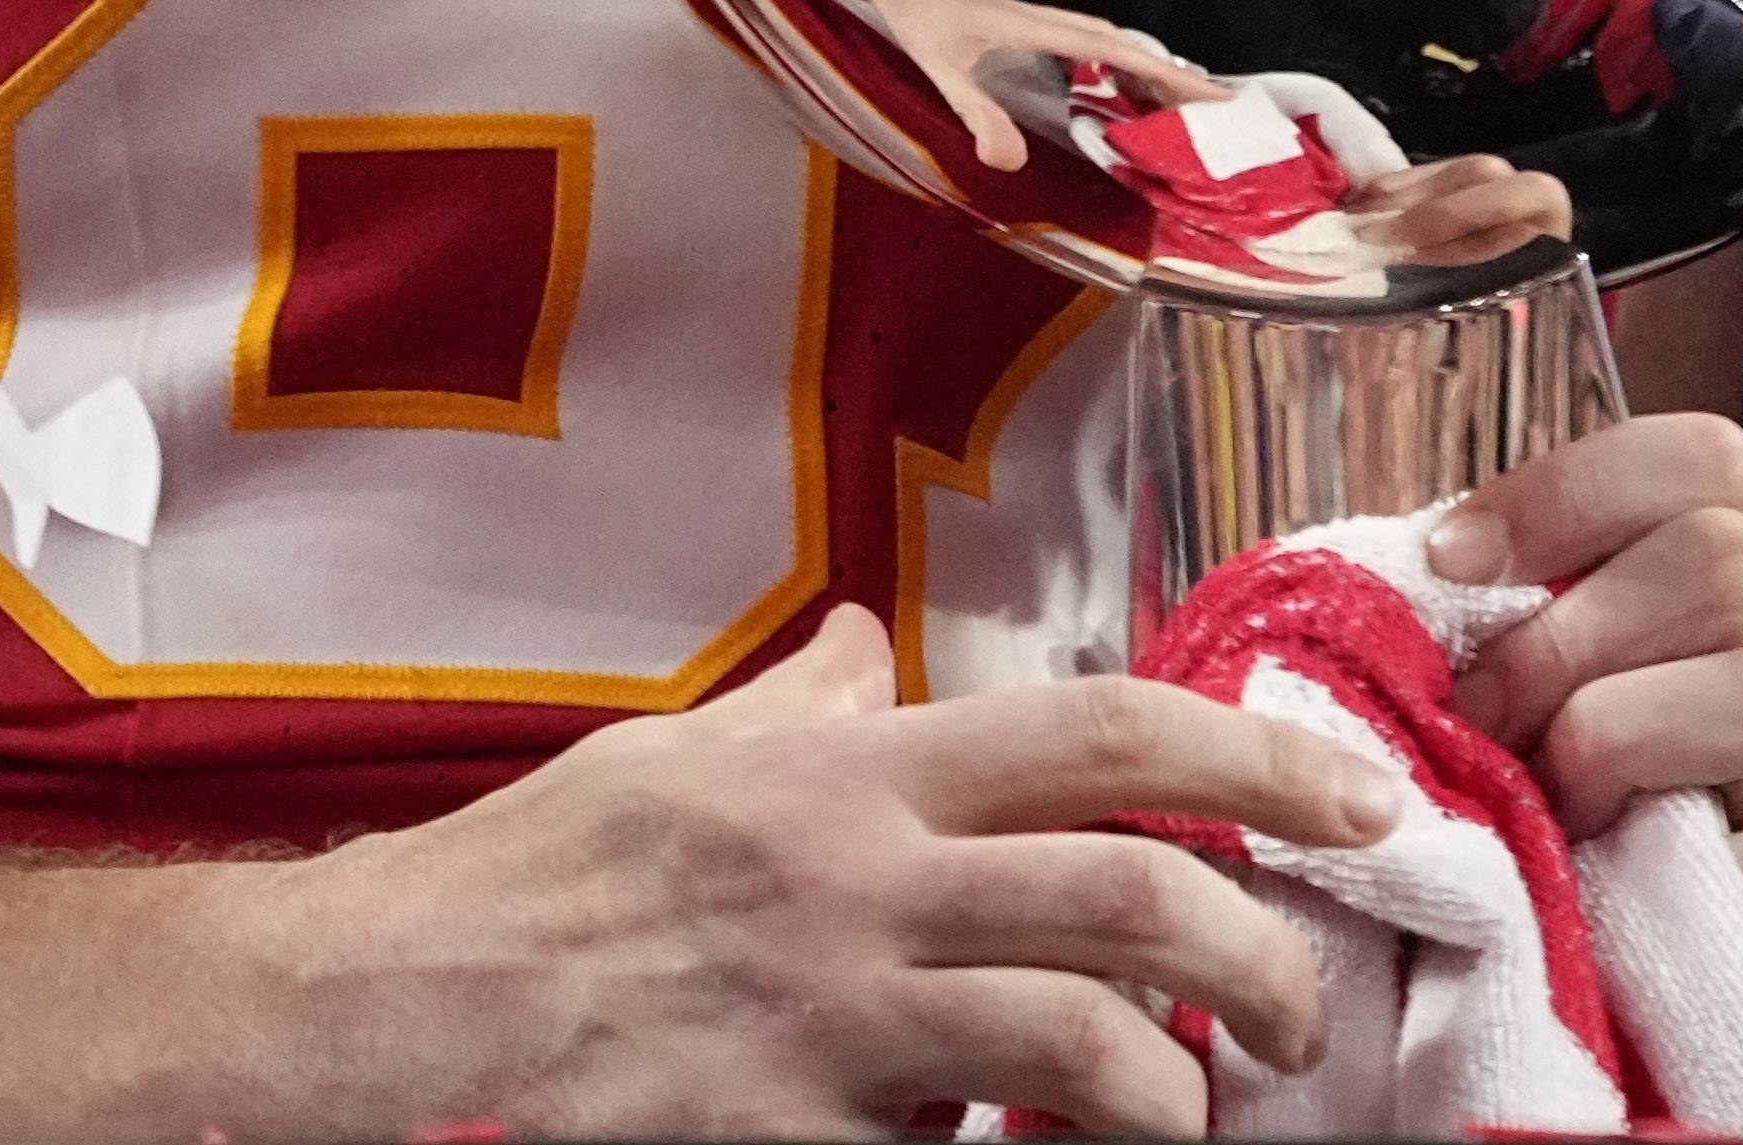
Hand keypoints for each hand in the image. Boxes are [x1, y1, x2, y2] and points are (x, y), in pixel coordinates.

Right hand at [235, 602, 1400, 1138]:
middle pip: (1133, 899)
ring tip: (1192, 1122)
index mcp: (849, 778)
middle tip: (1299, 1006)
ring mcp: (831, 1030)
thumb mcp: (674, 757)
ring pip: (1082, 1052)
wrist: (383, 1014)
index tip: (1359, 795)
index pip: (1102, 734)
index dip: (1258, 757)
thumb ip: (796, 707)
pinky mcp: (789, 1143)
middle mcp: (861, 889)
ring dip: (1174, 1098)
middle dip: (1260, 959)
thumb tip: (862, 646)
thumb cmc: (527, 886)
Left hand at [1423, 412, 1742, 989]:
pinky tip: (1613, 909)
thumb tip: (1408, 572)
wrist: (1562, 985)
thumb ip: (1465, 625)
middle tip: (1477, 726)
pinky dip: (1695, 885)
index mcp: (1687, 584)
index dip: (1575, 491)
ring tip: (1543, 817)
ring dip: (1623, 744)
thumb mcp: (1479, 699)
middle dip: (1570, 642)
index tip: (1450, 560)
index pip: (1703, 462)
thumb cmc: (1507, 814)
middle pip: (1729, 562)